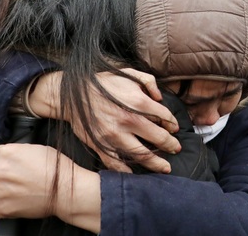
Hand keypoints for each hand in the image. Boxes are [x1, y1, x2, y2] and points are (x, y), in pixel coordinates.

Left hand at [0, 144, 100, 232]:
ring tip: (10, 192)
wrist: (65, 190)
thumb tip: (10, 157)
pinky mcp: (2, 208)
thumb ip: (18, 152)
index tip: (0, 164)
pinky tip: (7, 203)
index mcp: (8, 153)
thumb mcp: (37, 149)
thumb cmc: (57, 169)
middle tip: (9, 179)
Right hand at [29, 69, 180, 172]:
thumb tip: (160, 97)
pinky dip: (127, 172)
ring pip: (141, 155)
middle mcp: (128, 120)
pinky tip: (135, 174)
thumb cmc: (102, 83)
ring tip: (165, 167)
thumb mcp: (128, 73)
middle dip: (170, 145)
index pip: (164, 117)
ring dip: (157, 163)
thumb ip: (149, 81)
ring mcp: (114, 135)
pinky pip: (116, 164)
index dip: (172, 124)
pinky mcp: (101, 145)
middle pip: (158, 138)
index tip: (174, 128)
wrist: (71, 94)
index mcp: (138, 102)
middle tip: (176, 148)